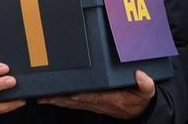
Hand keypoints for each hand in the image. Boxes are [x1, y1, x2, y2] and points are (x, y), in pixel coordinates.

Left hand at [40, 70, 155, 118]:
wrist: (138, 112)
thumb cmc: (139, 100)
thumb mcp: (146, 93)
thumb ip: (145, 85)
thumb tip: (141, 75)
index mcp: (110, 98)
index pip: (91, 96)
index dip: (78, 94)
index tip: (66, 91)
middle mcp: (98, 102)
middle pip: (75, 100)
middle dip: (59, 97)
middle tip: (43, 94)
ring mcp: (93, 103)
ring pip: (71, 102)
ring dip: (56, 99)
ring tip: (41, 96)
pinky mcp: (90, 103)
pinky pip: (73, 102)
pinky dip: (61, 100)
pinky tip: (50, 97)